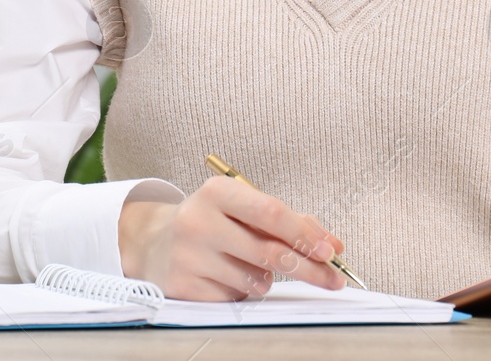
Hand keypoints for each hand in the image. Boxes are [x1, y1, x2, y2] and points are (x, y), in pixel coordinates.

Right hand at [117, 175, 345, 300]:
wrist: (156, 242)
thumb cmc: (214, 223)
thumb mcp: (245, 209)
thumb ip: (291, 223)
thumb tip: (333, 245)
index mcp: (217, 192)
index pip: (270, 212)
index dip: (305, 233)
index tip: (330, 251)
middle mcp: (199, 221)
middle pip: (269, 251)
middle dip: (307, 268)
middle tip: (332, 278)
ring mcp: (189, 256)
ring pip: (255, 279)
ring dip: (268, 278)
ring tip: (251, 264)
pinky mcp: (184, 286)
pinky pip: (236, 297)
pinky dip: (244, 291)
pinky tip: (228, 276)